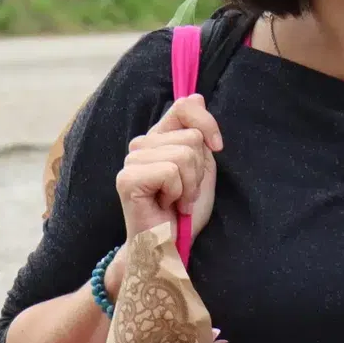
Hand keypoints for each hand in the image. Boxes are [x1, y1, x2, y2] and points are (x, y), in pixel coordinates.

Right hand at [116, 94, 222, 244]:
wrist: (169, 245)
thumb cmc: (185, 211)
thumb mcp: (202, 166)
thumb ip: (198, 134)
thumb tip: (196, 96)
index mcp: (158, 138)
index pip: (184, 105)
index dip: (207, 123)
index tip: (217, 147)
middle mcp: (141, 146)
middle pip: (191, 137)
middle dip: (198, 170)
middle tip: (185, 192)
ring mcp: (131, 161)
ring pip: (183, 155)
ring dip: (190, 185)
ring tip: (177, 200)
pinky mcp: (127, 179)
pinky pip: (170, 171)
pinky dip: (178, 192)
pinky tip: (167, 206)